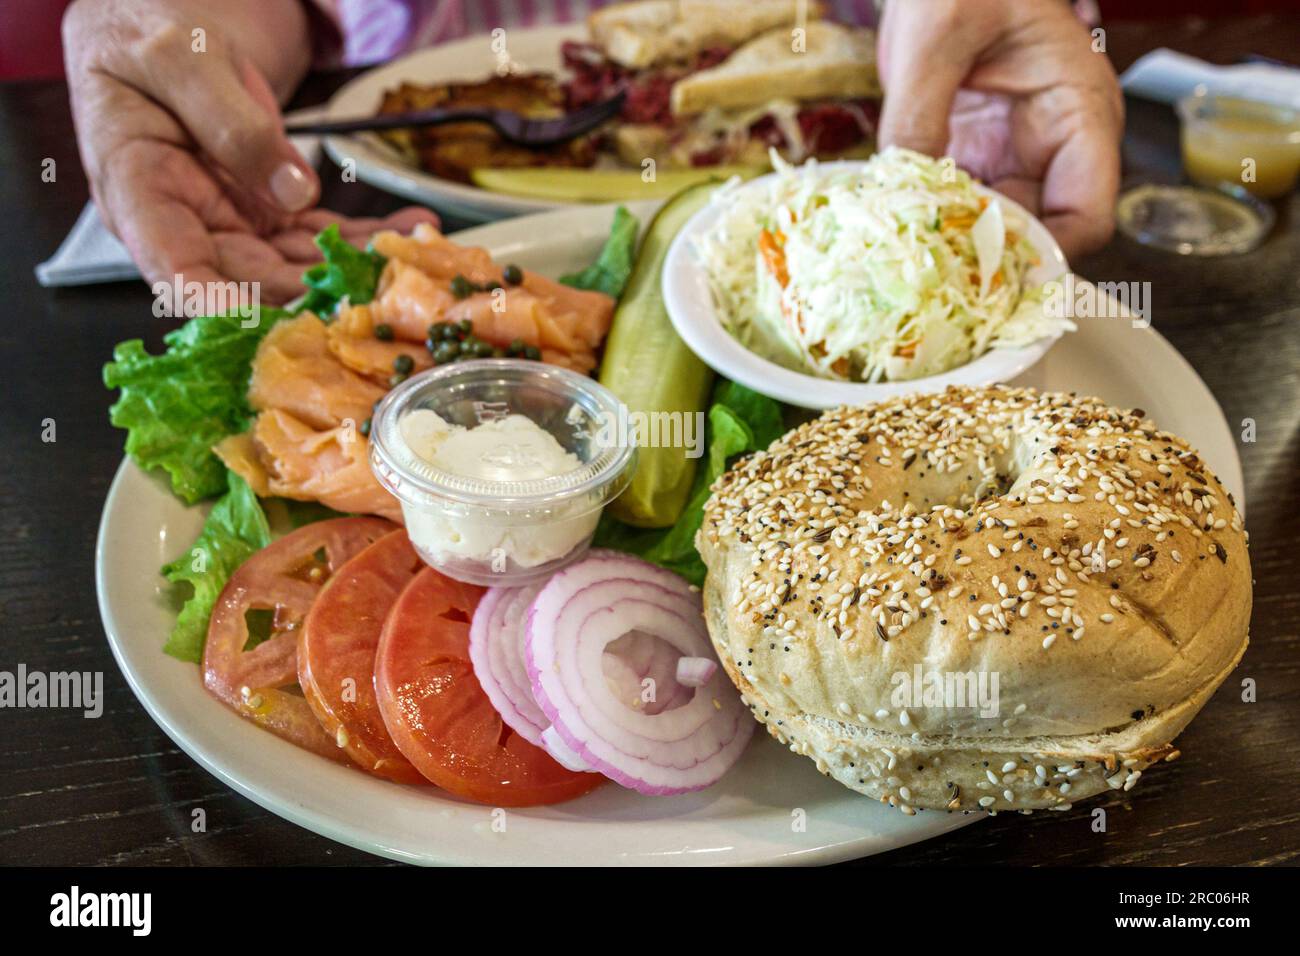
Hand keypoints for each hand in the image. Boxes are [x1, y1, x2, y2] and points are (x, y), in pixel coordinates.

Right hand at [63, 0, 437, 303]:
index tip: (271, 321)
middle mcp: (186, 222)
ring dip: (350, 271)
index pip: (175, 270)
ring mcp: (230, 221)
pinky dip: (365, 237)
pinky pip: (320, 236)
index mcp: (138, 192)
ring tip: (406, 262)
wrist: (165, 29)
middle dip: (309, 294)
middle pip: (248, 279)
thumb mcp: (179, 60)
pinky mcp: (268, 211)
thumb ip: (229, 122)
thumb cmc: (148, 38)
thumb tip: (292, 191)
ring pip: (294, 265)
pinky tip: (410, 230)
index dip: (221, 308)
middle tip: (367, 294)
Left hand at [876, 0, 1122, 258]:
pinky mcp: (973, 161)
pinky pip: (957, 212)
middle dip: (989, 261)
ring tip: (907, 262)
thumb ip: (920, 110)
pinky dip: (931, 227)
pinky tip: (895, 234)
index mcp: (1079, 114)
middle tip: (931, 278)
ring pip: (994, 233)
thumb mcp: (937, 36)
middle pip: (1038, 237)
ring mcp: (1013, 158)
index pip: (1086, 215)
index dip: (1043, 253)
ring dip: (955, 250)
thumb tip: (902, 183)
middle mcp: (1054, 148)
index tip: (985, 268)